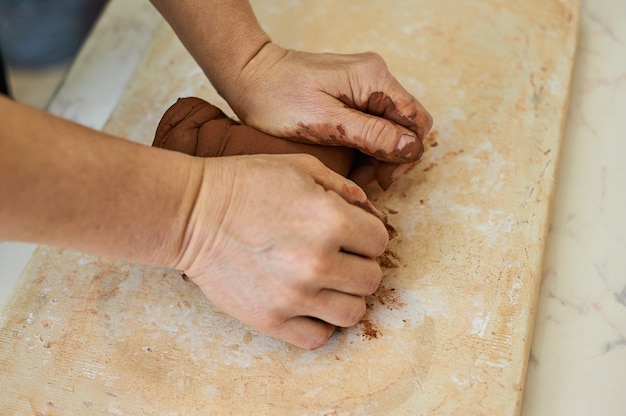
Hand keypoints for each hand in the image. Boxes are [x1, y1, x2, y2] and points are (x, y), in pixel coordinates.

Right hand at [173, 154, 388, 349]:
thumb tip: (372, 214)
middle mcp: (318, 262)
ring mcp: (294, 296)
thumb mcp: (300, 167)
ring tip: (326, 282)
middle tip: (339, 256)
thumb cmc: (246, 184)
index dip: (367, 234)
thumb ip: (345, 188)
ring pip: (353, 313)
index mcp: (331, 220)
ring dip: (345, 296)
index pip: (380, 241)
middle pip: (371, 279)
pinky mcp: (271, 320)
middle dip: (360, 265)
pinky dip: (320, 323)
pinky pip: (318, 338)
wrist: (192, 214)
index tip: (350, 233)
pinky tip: (308, 304)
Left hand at [220, 43, 432, 186]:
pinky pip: (372, 123)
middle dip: (391, 158)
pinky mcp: (351, 93)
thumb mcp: (323, 122)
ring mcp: (363, 84)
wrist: (249, 76)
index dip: (406, 153)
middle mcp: (375, 77)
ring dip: (377, 156)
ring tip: (354, 176)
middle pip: (405, 126)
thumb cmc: (278, 98)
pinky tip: (349, 163)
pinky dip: (365, 146)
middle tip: (365, 181)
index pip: (416, 121)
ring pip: (389, 128)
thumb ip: (370, 134)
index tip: (382, 177)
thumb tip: (411, 147)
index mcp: (373, 79)